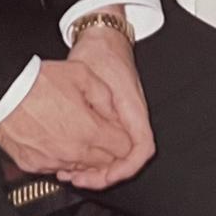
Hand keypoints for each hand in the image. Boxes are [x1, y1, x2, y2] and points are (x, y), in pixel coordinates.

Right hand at [0, 59, 133, 183]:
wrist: (3, 91)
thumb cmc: (37, 81)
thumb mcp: (81, 75)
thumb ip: (104, 96)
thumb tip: (114, 112)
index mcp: (88, 130)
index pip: (122, 149)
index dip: (124, 139)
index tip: (119, 133)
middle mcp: (73, 152)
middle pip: (104, 163)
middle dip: (107, 150)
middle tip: (100, 134)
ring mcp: (52, 161)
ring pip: (81, 169)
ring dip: (85, 156)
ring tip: (76, 134)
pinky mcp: (34, 165)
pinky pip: (56, 169)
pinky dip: (61, 158)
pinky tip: (57, 140)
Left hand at [60, 23, 154, 189]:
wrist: (102, 36)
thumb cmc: (99, 51)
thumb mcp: (90, 76)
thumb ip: (94, 103)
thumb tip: (92, 133)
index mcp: (132, 108)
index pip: (141, 148)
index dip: (125, 168)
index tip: (106, 175)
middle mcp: (132, 116)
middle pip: (128, 158)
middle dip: (105, 175)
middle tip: (79, 179)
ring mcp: (124, 117)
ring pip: (118, 154)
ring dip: (97, 168)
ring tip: (73, 174)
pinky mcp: (113, 117)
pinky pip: (109, 144)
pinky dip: (93, 156)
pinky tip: (75, 159)